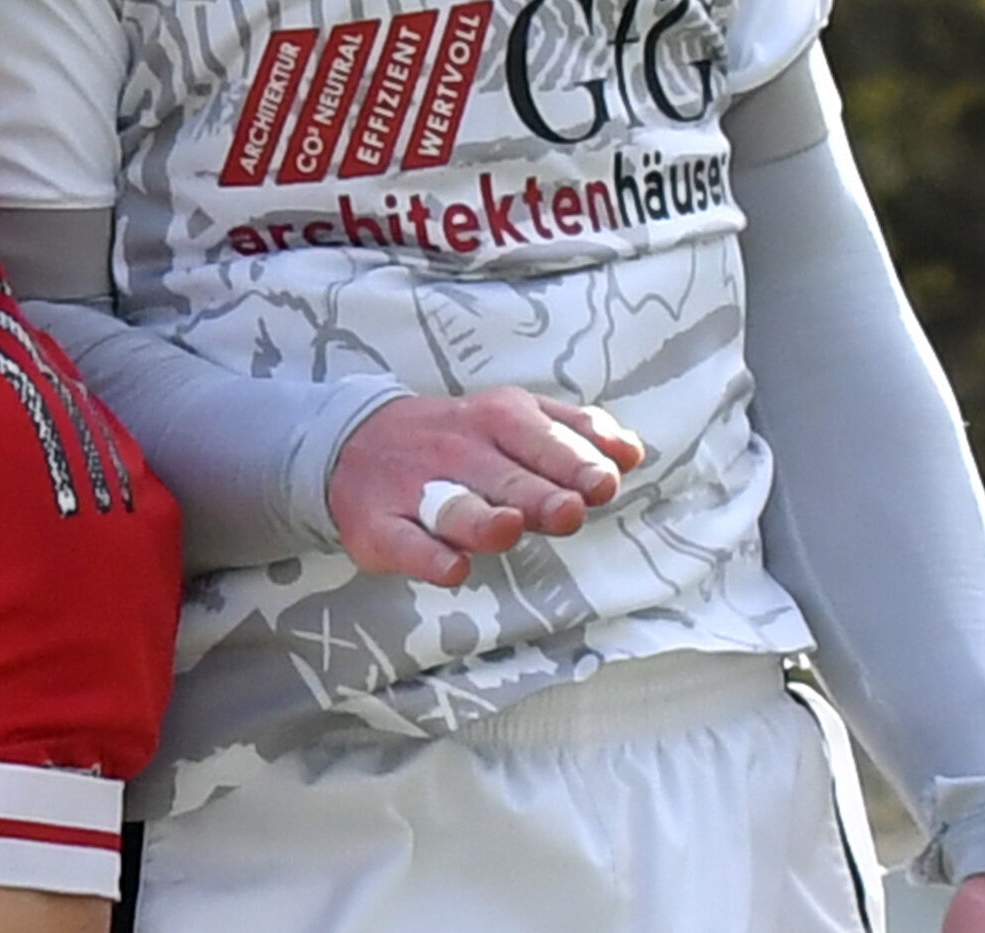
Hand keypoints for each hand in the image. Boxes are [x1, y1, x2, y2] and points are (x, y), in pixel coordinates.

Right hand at [326, 385, 645, 585]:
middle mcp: (457, 451)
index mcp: (496, 419)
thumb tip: (631, 453)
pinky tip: (452, 568)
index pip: (540, 437)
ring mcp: (414, 489)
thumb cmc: (458, 439)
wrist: (353, 442)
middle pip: (506, 479)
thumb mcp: (513, 416)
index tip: (604, 483)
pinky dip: (429, 558)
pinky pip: (405, 544)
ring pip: (454, 508)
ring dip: (482, 520)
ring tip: (508, 527)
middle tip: (568, 510)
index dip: (574, 462)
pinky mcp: (379, 526)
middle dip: (539, 495)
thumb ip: (574, 430)